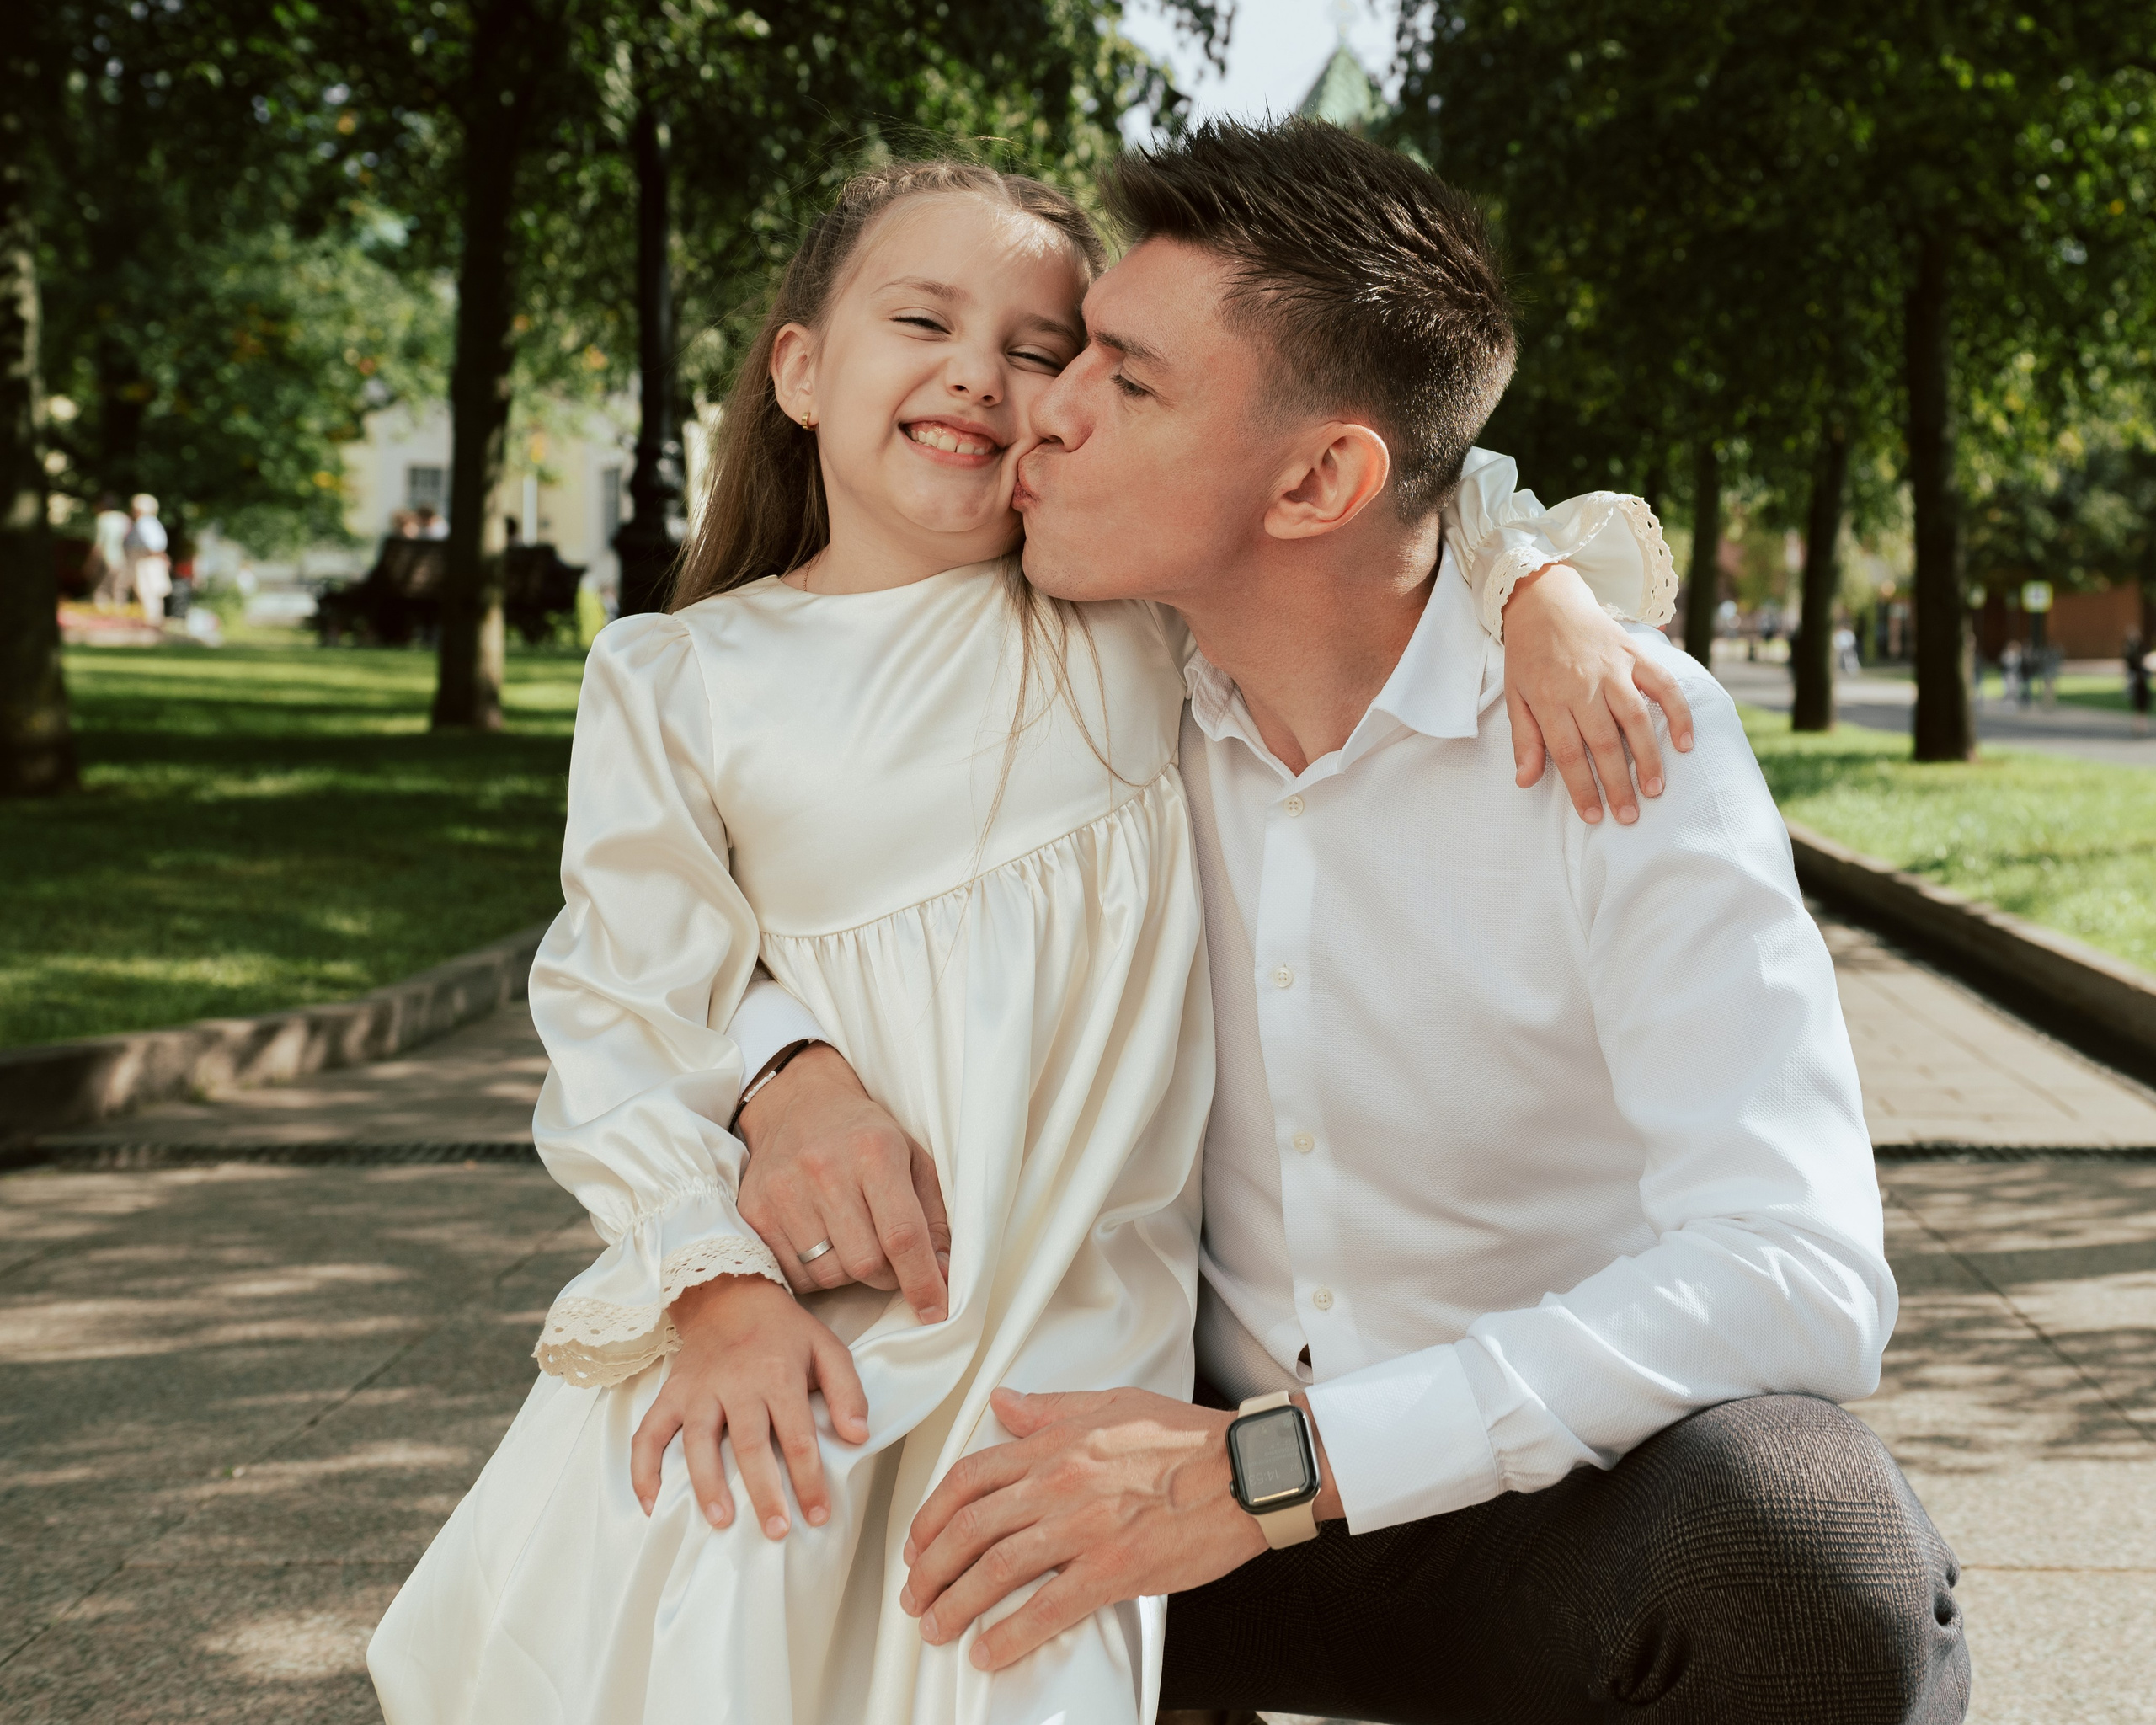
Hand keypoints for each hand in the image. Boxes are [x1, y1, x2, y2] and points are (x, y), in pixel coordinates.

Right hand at [629, 1273, 869, 1537]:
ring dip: (707, 1485)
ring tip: (720, 1521)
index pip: (798, 1436)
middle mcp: (736, 1384)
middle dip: (763, 1492)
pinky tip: (650, 1504)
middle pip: (748, 1445)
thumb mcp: (827, 1348)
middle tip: (777, 1531)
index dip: (809, 1479)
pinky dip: (644, 1470)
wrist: (729, 1295)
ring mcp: (698, 1390)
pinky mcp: (670, 1394)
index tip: (818, 1515)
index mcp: (778, 1374)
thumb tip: (858, 1437)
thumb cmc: (783, 1331)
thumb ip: (847, 1390)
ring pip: (697, 1442)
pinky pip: (649, 1433)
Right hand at [736, 1044, 952, 1321]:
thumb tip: (944, 1275)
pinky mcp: (754, 1211)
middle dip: (887, 1275)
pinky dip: (815, 1274)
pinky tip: (822, 1245)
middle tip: (890, 1260)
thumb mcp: (912, 1159)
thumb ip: (933, 1217)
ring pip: (829, 1274)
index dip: (922, 1280)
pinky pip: (793, 1274)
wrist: (797, 1104)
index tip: (936, 1311)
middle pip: (865, 1262)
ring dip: (850, 1274)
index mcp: (874, 1151)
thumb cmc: (863, 1136)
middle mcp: (826, 1169)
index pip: (902, 1233)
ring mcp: (784, 1191)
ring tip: (852, 1244)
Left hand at [900, 1386, 1314, 1670]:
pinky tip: (989, 1651)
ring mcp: (1084, 1528)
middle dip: (930, 1567)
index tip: (918, 1541)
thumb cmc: (1188, 1437)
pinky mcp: (1115, 1569)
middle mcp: (1059, 1484)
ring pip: (997, 1569)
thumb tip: (1003, 1403)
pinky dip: (1010, 1634)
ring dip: (956, 1604)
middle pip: (970, 1528)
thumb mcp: (1112, 1403)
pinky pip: (1048, 1608)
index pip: (970, 1477)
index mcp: (1055, 1445)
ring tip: (937, 1628)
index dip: (931, 1514)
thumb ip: (1050, 1408)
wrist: (1247, 1469)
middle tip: (915, 1596)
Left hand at [1502, 562, 1695, 825]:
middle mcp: (1583, 685)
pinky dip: (1677, 712)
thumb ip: (1525, 739)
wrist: (1546, 602)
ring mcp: (1612, 668)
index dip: (1582, 787)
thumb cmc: (1529, 657)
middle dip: (1618, 783)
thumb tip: (1525, 781)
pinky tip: (1685, 743)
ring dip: (1649, 756)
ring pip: (1635, 719)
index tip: (1594, 816)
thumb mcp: (1515, 697)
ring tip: (1655, 789)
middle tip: (1630, 815)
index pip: (1568, 753)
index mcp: (1549, 698)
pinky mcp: (1635, 654)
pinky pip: (1662, 685)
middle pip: (1604, 742)